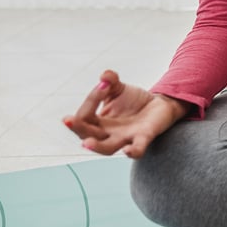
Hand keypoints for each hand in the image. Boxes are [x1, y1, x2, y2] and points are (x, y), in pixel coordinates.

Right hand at [62, 70, 187, 157]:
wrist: (158, 105)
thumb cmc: (133, 101)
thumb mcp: (118, 88)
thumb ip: (110, 80)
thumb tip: (105, 75)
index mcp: (98, 122)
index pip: (85, 116)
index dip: (90, 100)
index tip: (104, 84)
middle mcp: (109, 133)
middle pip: (88, 135)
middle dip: (77, 128)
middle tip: (68, 120)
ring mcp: (126, 137)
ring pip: (108, 148)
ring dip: (97, 147)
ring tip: (86, 143)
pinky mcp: (144, 137)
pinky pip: (138, 149)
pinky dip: (133, 151)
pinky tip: (127, 150)